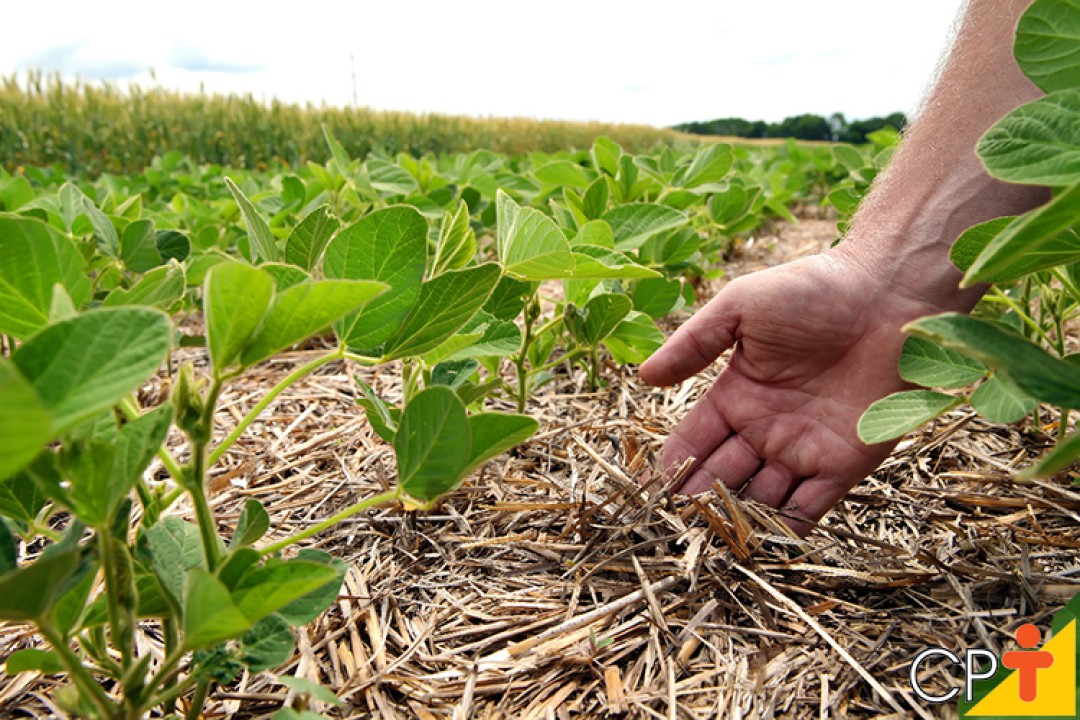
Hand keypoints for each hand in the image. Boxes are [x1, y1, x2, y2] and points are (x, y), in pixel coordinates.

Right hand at [639, 247, 950, 534]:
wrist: (890, 296)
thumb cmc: (813, 290)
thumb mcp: (740, 307)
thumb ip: (694, 343)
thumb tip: (644, 377)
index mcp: (736, 395)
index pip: (694, 442)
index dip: (673, 468)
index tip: (651, 494)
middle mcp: (765, 429)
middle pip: (723, 477)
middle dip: (700, 503)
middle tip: (676, 532)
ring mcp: (803, 450)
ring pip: (761, 499)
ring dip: (738, 522)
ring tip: (711, 546)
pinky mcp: (844, 466)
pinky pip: (809, 508)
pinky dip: (785, 531)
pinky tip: (760, 548)